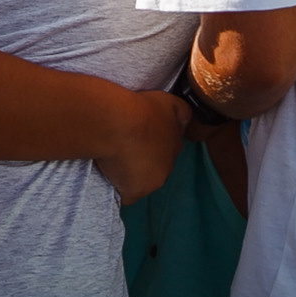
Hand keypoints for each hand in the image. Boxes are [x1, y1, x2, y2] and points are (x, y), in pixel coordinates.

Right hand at [95, 89, 191, 204]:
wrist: (118, 125)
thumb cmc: (142, 109)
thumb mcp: (169, 102)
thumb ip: (181, 113)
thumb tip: (186, 123)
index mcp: (176, 146)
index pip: (167, 149)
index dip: (152, 143)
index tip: (138, 136)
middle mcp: (168, 166)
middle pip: (156, 167)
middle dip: (144, 161)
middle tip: (126, 147)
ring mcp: (152, 183)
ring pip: (142, 181)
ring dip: (132, 174)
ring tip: (115, 160)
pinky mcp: (134, 193)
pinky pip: (126, 194)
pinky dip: (119, 186)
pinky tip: (109, 174)